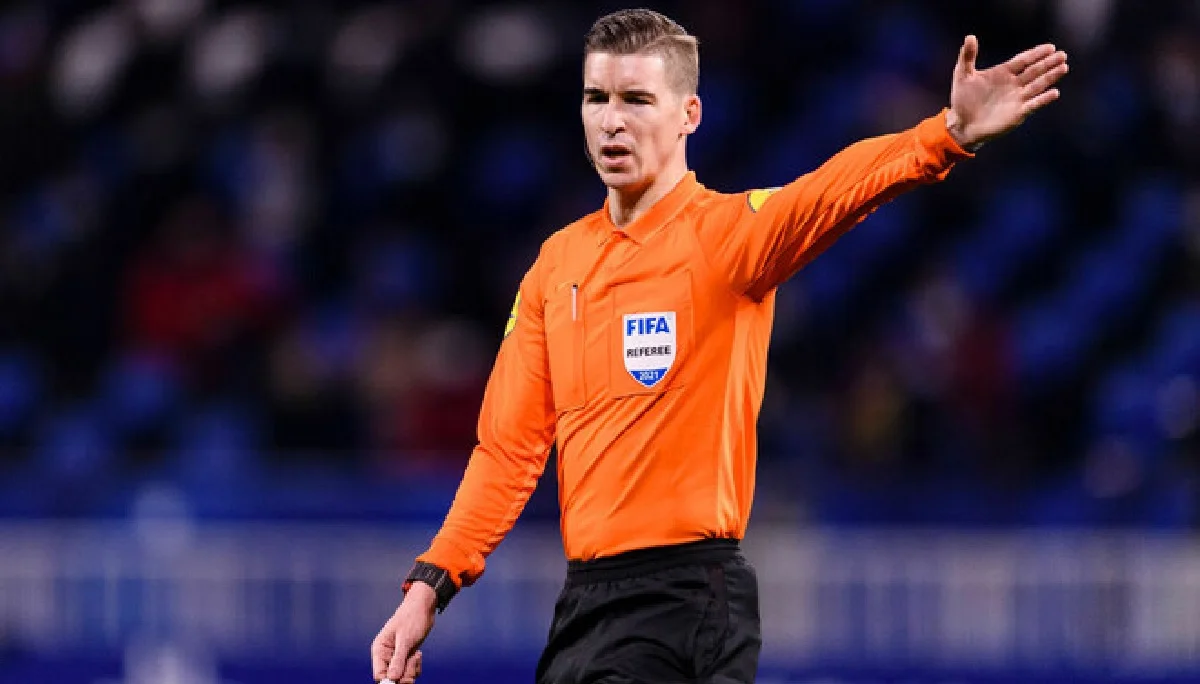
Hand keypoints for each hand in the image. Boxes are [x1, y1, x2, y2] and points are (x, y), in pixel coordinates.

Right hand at [371, 582, 436, 682]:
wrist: (423, 609)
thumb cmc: (412, 618)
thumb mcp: (405, 639)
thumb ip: (398, 659)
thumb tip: (392, 678)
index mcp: (380, 650)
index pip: (379, 674)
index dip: (389, 680)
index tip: (400, 678)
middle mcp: (386, 656)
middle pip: (391, 678)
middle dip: (403, 675)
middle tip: (412, 662)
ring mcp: (397, 658)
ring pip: (402, 677)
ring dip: (411, 670)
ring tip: (416, 655)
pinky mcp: (406, 658)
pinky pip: (410, 672)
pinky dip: (415, 667)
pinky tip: (418, 655)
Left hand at [945, 35, 1068, 148]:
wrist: (962, 124)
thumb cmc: (962, 100)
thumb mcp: (962, 76)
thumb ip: (967, 57)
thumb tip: (970, 37)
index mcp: (1003, 73)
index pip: (1023, 60)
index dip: (1036, 54)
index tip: (1050, 47)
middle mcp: (1013, 84)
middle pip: (1035, 70)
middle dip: (1048, 63)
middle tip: (1062, 55)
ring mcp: (1017, 98)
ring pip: (1038, 85)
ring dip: (1050, 77)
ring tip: (1063, 67)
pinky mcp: (1018, 113)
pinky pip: (1034, 104)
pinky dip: (1043, 99)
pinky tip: (1054, 92)